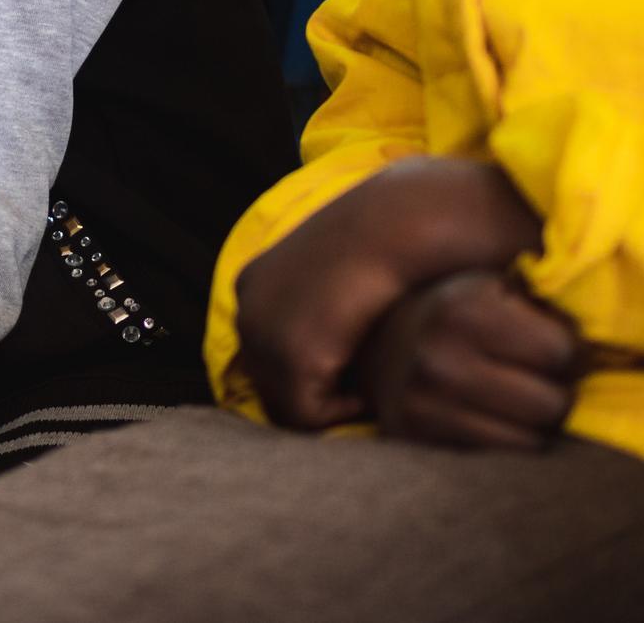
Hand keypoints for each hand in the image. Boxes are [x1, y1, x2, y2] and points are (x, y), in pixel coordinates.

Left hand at [232, 156, 542, 430]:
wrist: (396, 225)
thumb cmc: (386, 242)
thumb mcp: (339, 272)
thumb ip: (323, 306)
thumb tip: (334, 355)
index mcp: (254, 284)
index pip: (268, 352)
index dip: (312, 369)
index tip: (354, 366)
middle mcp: (247, 309)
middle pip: (272, 382)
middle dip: (317, 390)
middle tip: (365, 384)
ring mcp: (262, 333)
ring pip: (289, 404)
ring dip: (333, 402)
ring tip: (373, 384)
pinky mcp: (290, 357)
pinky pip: (310, 417)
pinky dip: (345, 410)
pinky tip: (374, 386)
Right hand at [359, 269, 579, 449]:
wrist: (382, 337)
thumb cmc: (463, 306)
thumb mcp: (500, 282)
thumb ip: (550, 292)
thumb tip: (615, 312)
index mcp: (465, 307)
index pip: (564, 351)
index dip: (568, 349)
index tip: (549, 341)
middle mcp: (439, 356)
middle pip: (552, 404)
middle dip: (554, 390)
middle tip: (536, 375)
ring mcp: (422, 401)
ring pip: (531, 439)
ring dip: (533, 422)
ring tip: (512, 394)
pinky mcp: (413, 433)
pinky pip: (500, 456)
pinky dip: (507, 439)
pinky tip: (490, 414)